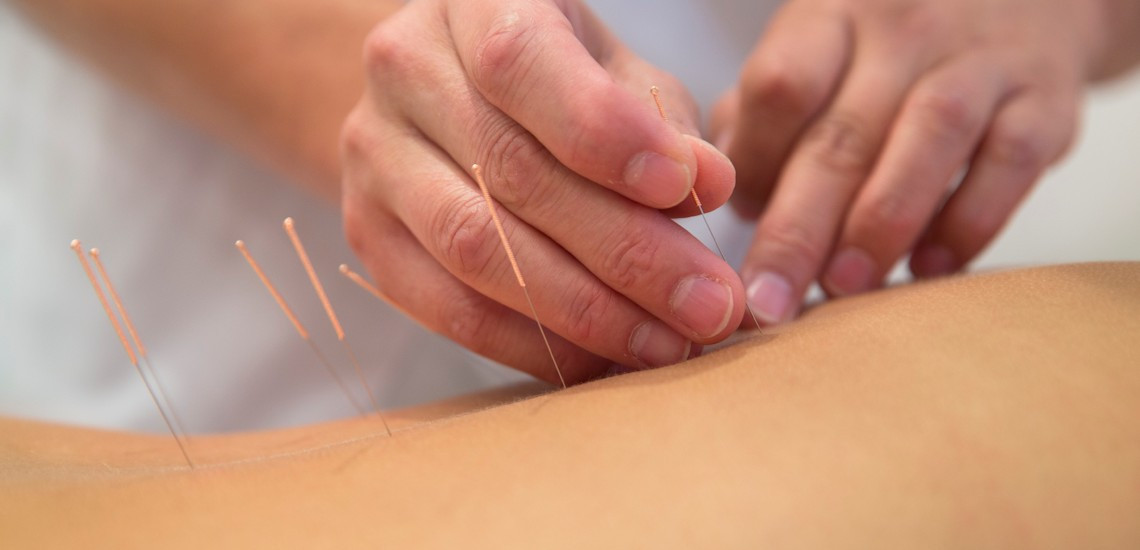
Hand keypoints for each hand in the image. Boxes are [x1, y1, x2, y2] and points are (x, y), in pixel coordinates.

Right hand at [341, 0, 741, 381]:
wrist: (444, 99)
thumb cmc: (557, 80)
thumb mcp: (617, 74)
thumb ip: (663, 124)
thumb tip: (712, 185)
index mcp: (471, 3)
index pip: (521, 63)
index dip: (604, 132)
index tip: (689, 190)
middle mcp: (404, 71)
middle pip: (511, 173)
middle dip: (626, 253)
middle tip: (709, 306)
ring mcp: (373, 157)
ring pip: (476, 250)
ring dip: (585, 312)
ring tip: (668, 345)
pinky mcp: (367, 235)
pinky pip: (448, 309)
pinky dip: (533, 344)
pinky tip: (602, 360)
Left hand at [712, 0, 1114, 323]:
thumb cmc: (888, 50)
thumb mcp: (820, 53)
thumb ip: (764, 117)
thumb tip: (723, 197)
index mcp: (831, 19)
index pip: (780, 86)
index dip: (753, 163)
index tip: (736, 225)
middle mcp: (903, 31)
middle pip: (842, 133)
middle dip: (799, 228)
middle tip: (770, 301)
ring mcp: (978, 58)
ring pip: (927, 138)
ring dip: (881, 223)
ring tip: (845, 287)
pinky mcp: (1045, 97)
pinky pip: (1010, 160)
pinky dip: (970, 221)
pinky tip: (932, 268)